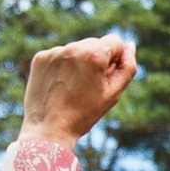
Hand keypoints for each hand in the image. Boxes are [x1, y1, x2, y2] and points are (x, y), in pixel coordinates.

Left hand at [20, 36, 136, 147]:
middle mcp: (73, 48)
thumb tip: (129, 45)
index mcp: (94, 54)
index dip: (115, 60)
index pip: (115, 41)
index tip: (105, 77)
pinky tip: (59, 85)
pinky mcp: (40, 58)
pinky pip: (59, 55)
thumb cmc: (85, 113)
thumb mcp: (114, 92)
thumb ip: (127, 67)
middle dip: (97, 59)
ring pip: (76, 49)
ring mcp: (54, 52)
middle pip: (95, 44)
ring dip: (79, 62)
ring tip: (72, 87)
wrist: (49, 129)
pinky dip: (62, 66)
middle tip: (88, 86)